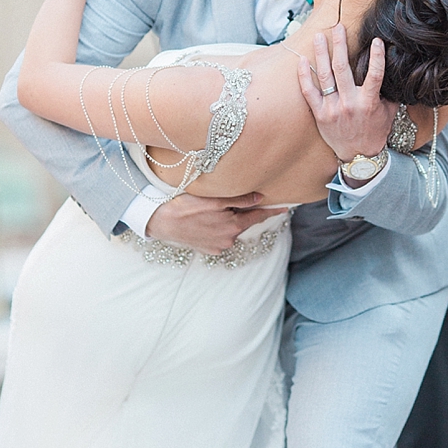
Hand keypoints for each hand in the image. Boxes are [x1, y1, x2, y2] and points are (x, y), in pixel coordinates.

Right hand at [146, 192, 286, 253]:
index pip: (258, 216)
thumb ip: (239, 200)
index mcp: (232, 226)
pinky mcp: (209, 250)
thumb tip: (259, 197)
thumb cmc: (186, 206)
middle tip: (234, 200)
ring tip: (211, 209)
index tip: (286, 207)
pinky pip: (221, 236)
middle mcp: (229, 239)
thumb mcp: (213, 199)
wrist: (161, 222)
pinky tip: (206, 220)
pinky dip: (219, 227)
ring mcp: (219, 247)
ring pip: (232, 229)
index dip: (272, 210)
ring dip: (229, 219)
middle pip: (244, 221)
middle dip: (243, 211)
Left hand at [297, 24, 396, 170]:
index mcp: (369, 103)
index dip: (377, 57)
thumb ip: (389, 91)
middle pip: (343, 68)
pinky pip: (309, 92)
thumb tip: (395, 69)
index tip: (377, 40)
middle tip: (338, 27)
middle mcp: (349, 104)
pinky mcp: (320, 115)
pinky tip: (302, 60)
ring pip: (325, 76)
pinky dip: (305, 76)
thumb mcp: (388, 112)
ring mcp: (333, 109)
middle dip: (340, 45)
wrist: (359, 156)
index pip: (375, 75)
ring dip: (322, 53)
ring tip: (320, 36)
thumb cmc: (375, 131)